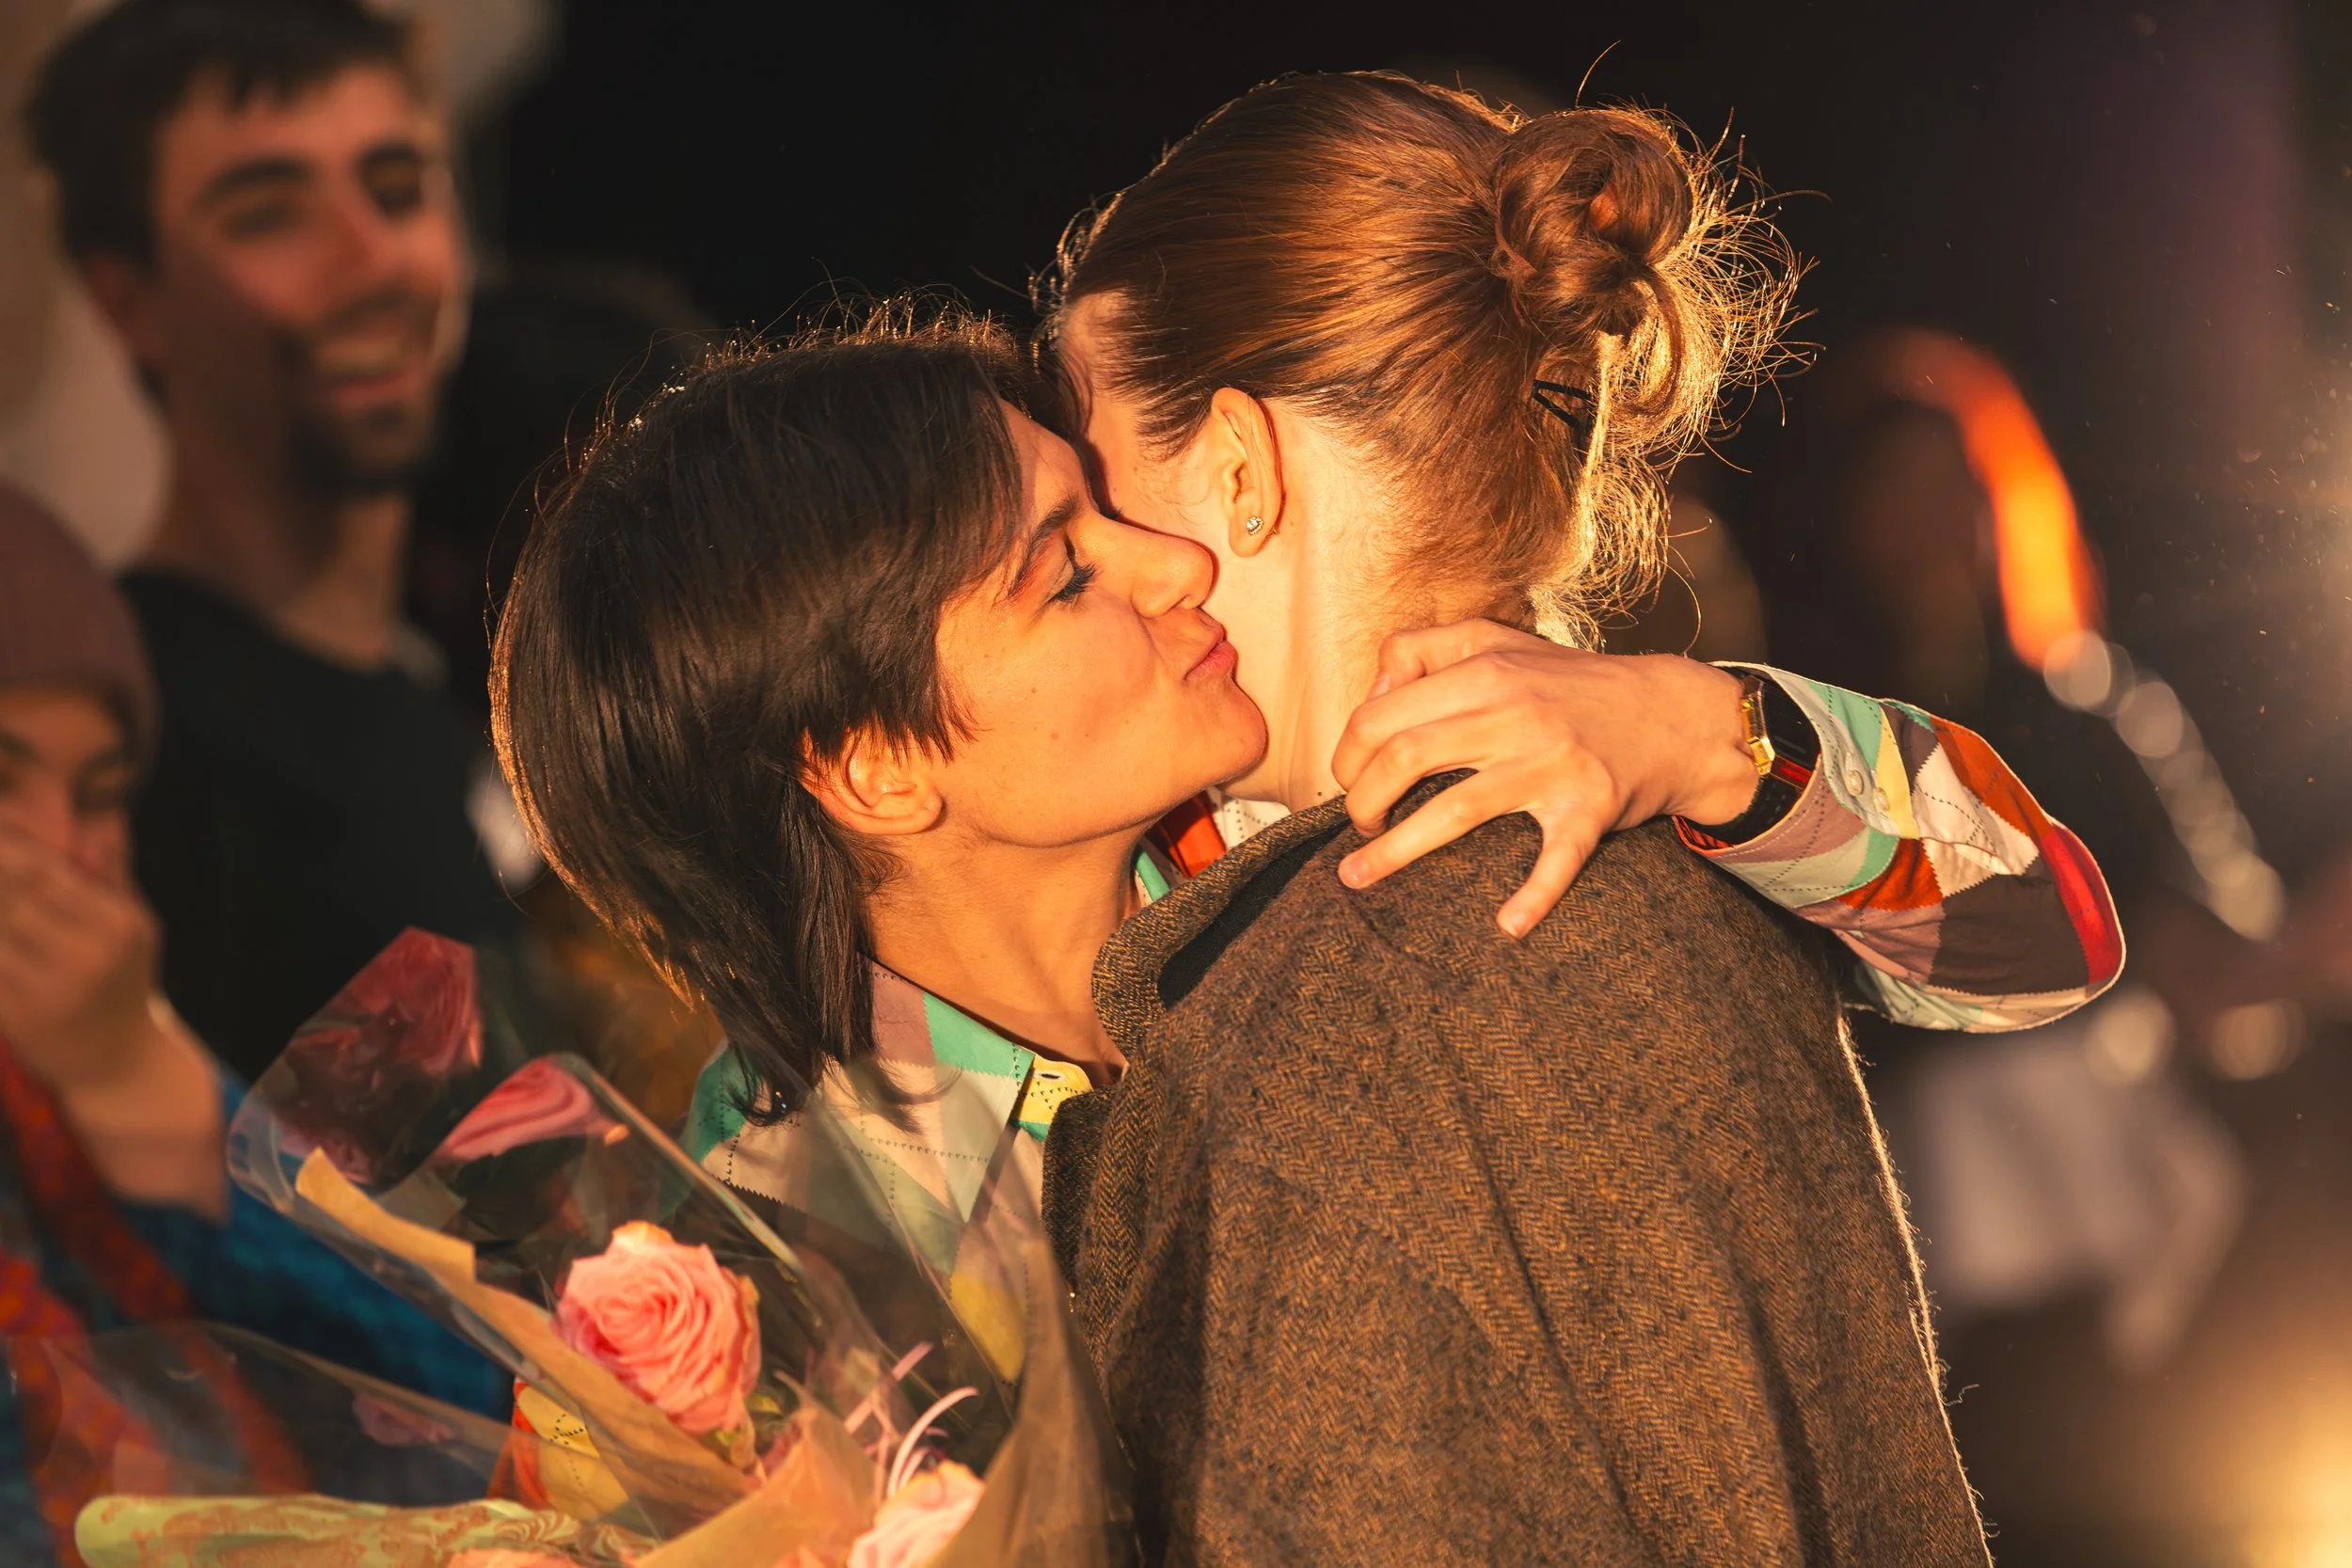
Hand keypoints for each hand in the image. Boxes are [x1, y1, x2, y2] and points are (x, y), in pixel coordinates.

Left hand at [0, 818, 163, 1091]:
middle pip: (14, 896)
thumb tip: (99, 822)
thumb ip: (112, 875)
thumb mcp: (136, 927)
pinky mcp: (18, 1017)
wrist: (118, 1062)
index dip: (9, 849)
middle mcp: (86, 956)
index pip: (48, 873)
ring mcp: (49, 989)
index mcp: (118, 927)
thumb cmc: (124, 982)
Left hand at [1329, 620, 1757, 936]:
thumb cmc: (1569, 685)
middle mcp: (1515, 713)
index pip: (1383, 714)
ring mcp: (1553, 764)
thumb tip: (1372, 692)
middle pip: (1405, 757)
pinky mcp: (1590, 807)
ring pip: (1456, 810)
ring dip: (1397, 851)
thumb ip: (1425, 650)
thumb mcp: (1497, 641)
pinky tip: (1506, 926)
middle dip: (1361, 801)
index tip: (1348, 781)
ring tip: (1355, 877)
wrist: (1673, 714)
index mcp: (1484, 671)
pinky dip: (1533, 897)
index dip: (1348, 754)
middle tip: (1358, 825)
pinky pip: (1556, 859)